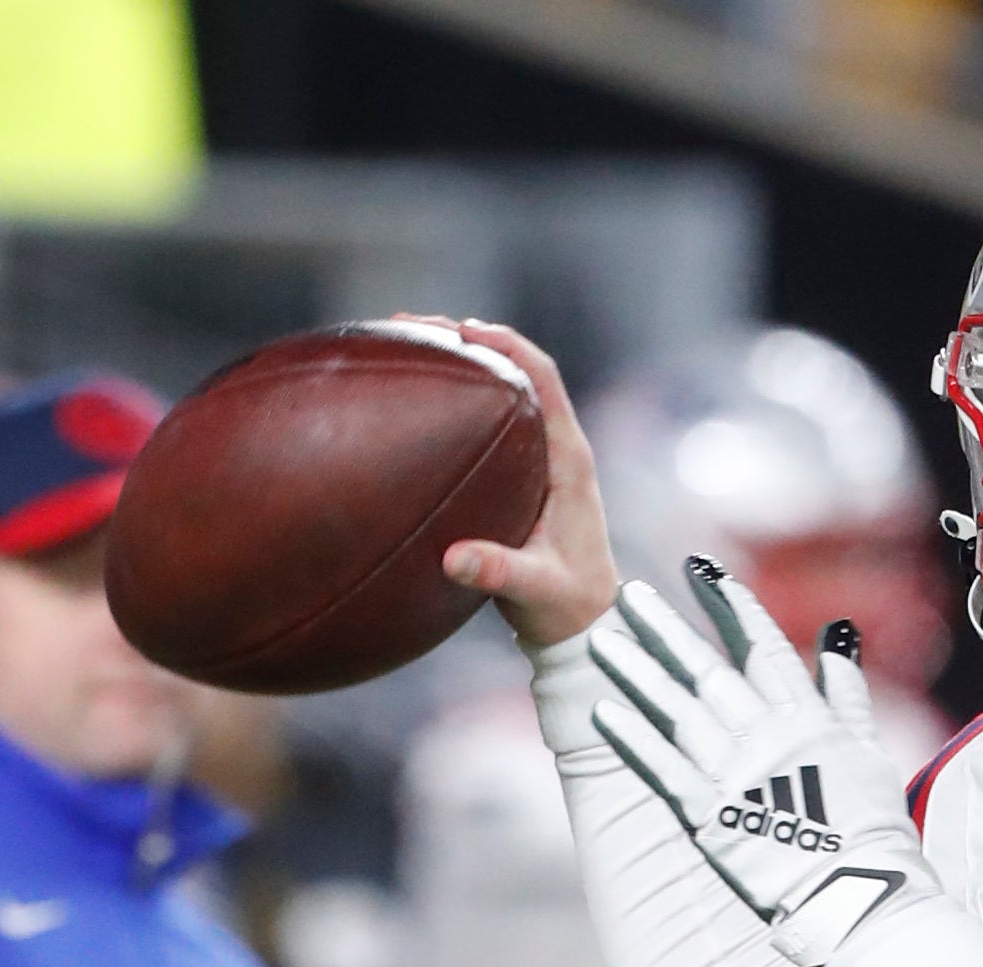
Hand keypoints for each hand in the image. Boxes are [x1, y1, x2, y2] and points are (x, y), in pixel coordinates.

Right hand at [410, 316, 621, 651]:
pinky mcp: (518, 474)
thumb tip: (453, 558)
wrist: (585, 625)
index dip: (506, 346)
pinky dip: (447, 401)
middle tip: (406, 326)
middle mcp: (556, 448)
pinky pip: (482, 422)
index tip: (461, 330)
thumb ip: (500, 572)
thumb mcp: (536, 590)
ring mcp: (537, 459)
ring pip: (497, 390)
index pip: (543, 379)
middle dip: (464, 339)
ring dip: (453, 363)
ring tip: (397, 344)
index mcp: (569, 460)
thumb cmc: (567, 606)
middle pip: (515, 370)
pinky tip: (403, 403)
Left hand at [586, 558, 934, 966]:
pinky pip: (663, 768)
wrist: (859, 896)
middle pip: (707, 669)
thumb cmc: (872, 829)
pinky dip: (633, 739)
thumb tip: (838, 632)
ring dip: (638, 673)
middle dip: (666, 627)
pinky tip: (605, 710)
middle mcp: (766, 735)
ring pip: (676, 710)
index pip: (761, 645)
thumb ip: (847, 690)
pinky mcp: (708, 816)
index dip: (728, 604)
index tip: (700, 569)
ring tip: (604, 641)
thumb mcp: (868, 749)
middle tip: (630, 592)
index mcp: (807, 717)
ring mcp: (734, 774)